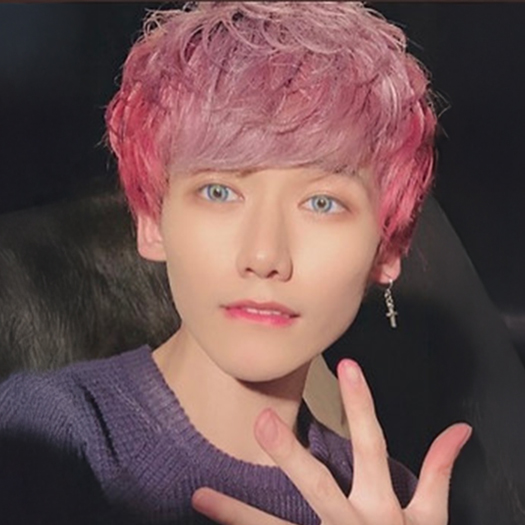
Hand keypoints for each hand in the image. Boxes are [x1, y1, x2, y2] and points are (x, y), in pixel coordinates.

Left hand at [191, 359, 471, 524]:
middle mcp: (351, 524)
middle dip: (290, 454)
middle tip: (260, 421)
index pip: (372, 445)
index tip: (347, 366)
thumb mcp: (432, 519)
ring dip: (238, 513)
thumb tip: (459, 430)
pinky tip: (212, 518)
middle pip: (317, 485)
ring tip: (201, 496)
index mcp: (382, 506)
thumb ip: (440, 472)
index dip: (363, 406)